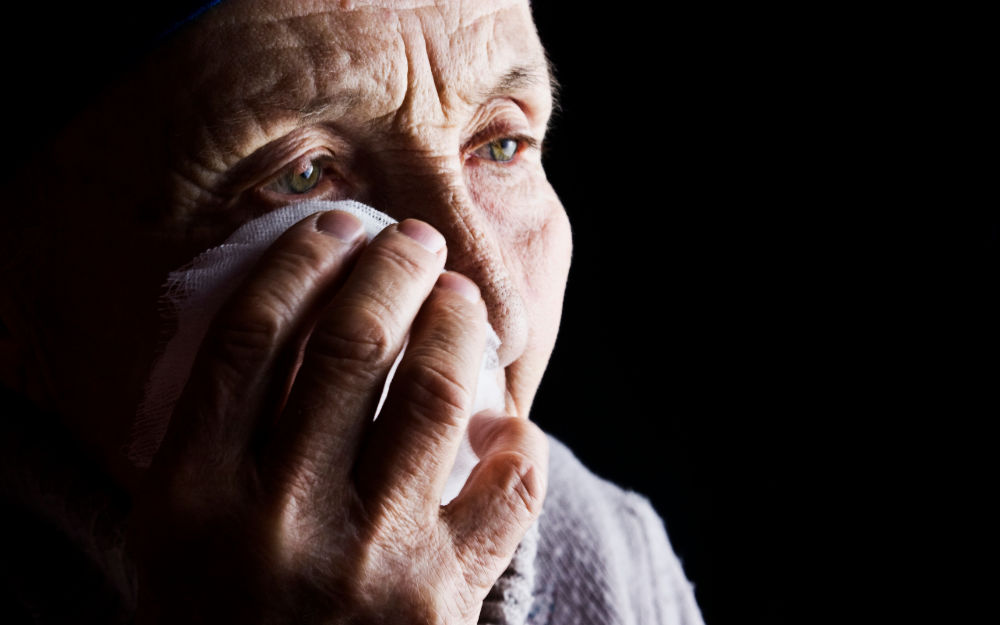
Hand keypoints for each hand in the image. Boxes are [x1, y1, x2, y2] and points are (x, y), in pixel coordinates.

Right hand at [128, 211, 548, 623]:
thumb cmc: (216, 614)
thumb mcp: (169, 530)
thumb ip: (204, 431)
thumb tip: (274, 308)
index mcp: (193, 497)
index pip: (251, 338)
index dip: (301, 260)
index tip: (336, 224)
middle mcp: (280, 522)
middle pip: (350, 348)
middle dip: (392, 270)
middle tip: (414, 242)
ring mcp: (370, 561)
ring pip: (430, 396)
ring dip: (454, 325)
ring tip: (458, 297)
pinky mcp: (443, 599)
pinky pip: (507, 491)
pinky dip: (517, 439)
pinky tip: (501, 421)